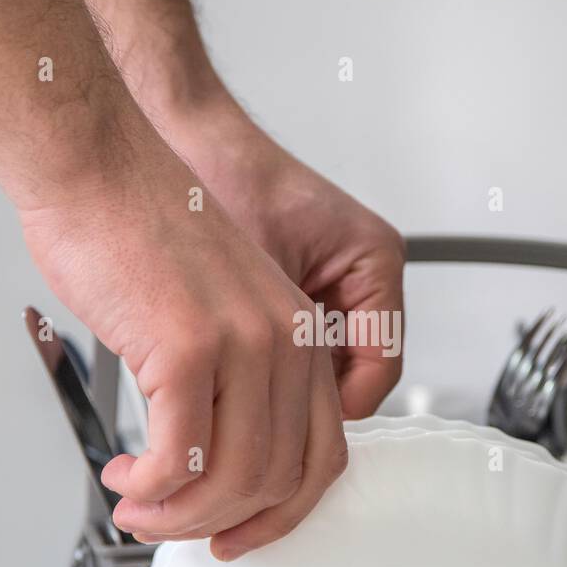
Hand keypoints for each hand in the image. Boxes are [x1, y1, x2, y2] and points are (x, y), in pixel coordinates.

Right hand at [19, 135, 347, 557]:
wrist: (99, 168)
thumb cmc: (141, 229)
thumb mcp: (221, 305)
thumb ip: (236, 374)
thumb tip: (216, 457)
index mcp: (300, 334)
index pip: (323, 455)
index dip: (278, 513)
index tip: (234, 532)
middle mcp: (286, 341)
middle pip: (280, 480)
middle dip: (220, 523)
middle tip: (167, 523)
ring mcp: (244, 345)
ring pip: (235, 481)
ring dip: (179, 515)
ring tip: (138, 504)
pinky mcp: (189, 348)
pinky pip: (182, 460)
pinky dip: (151, 487)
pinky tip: (126, 475)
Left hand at [162, 88, 405, 417]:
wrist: (187, 139)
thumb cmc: (223, 178)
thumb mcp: (259, 274)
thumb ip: (282, 344)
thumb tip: (277, 418)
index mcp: (374, 261)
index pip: (379, 367)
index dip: (334, 408)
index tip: (289, 426)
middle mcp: (364, 274)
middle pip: (355, 373)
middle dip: (309, 405)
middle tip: (261, 427)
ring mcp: (336, 281)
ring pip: (326, 369)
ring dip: (287, 389)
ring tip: (241, 396)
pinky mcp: (303, 286)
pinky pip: (301, 349)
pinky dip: (271, 367)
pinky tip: (234, 371)